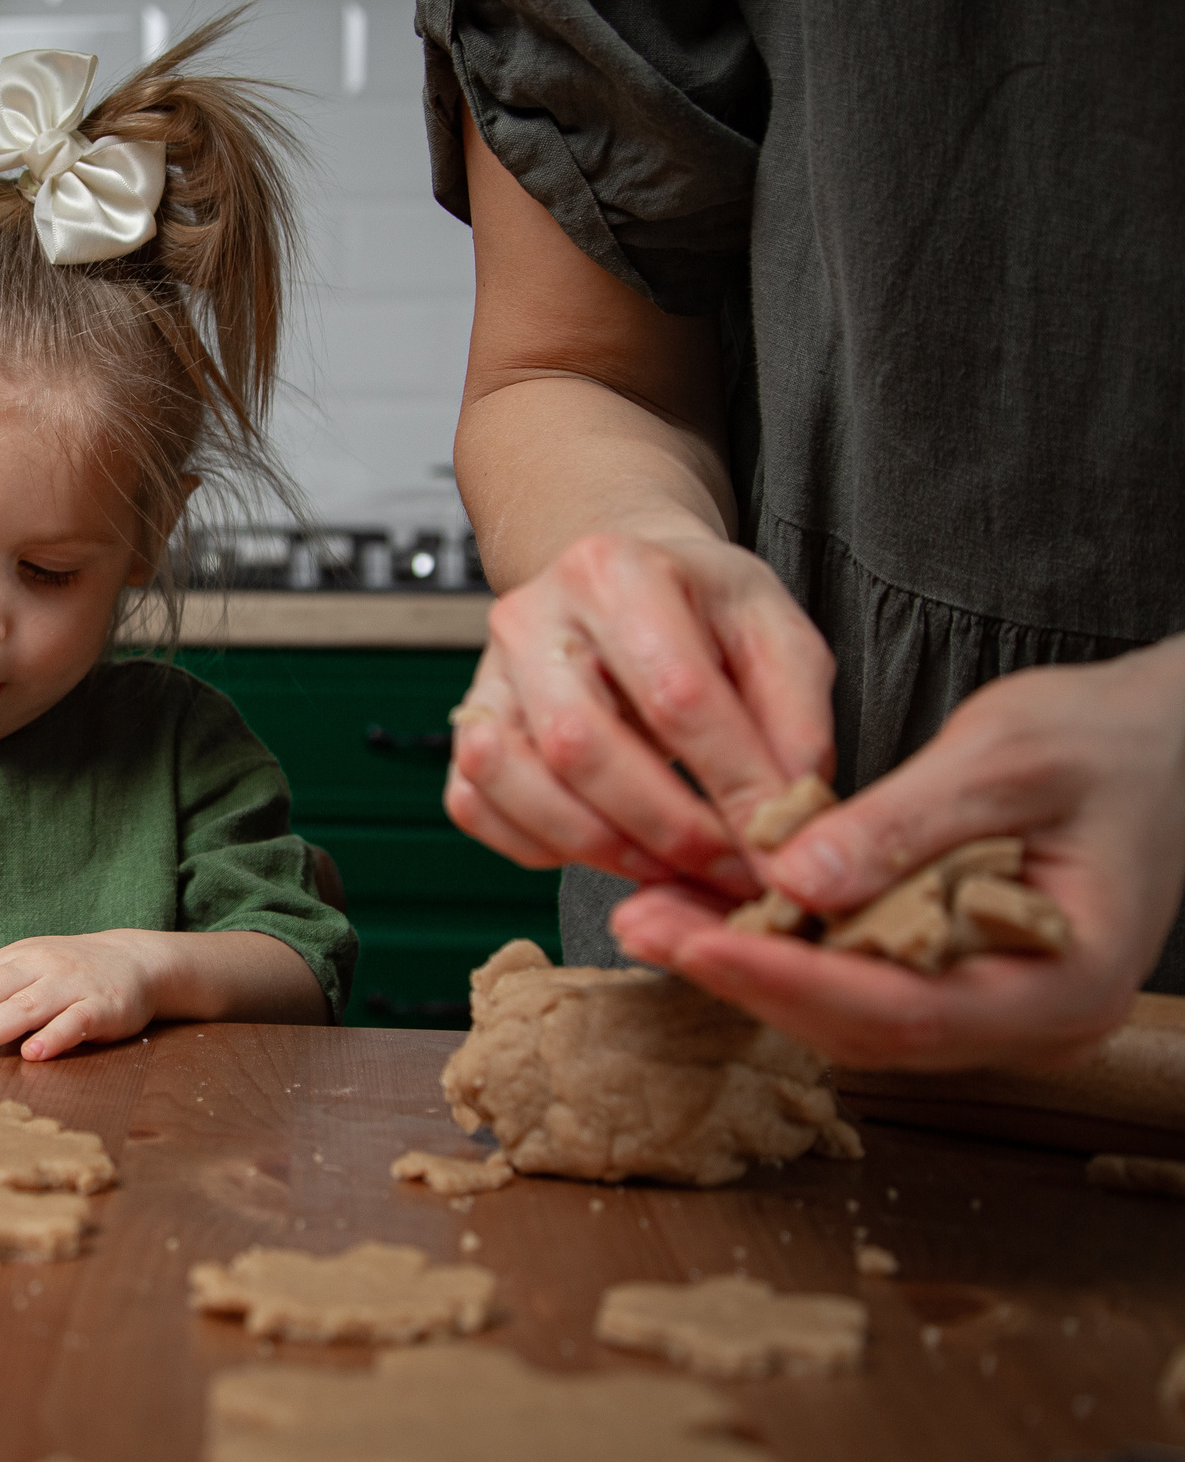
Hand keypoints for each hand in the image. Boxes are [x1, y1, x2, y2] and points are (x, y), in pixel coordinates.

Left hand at [0, 932, 164, 1061]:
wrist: (135, 961)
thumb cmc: (66, 971)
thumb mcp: (17, 969)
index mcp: (13, 960)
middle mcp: (38, 967)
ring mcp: (71, 985)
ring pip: (26, 1007)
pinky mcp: (103, 1006)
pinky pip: (76, 1022)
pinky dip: (55, 1036)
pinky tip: (34, 1054)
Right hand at [445, 531, 836, 897]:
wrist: (623, 583)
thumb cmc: (699, 609)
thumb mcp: (774, 632)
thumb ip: (796, 716)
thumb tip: (790, 810)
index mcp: (616, 572)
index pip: (675, 693)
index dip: (733, 781)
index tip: (779, 839)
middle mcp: (532, 616)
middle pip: (579, 745)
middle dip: (665, 828)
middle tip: (728, 870)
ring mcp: (484, 673)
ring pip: (511, 780)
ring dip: (599, 847)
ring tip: (670, 869)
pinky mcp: (464, 725)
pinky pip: (475, 806)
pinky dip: (539, 846)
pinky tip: (604, 846)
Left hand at [610, 638, 1184, 1070]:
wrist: (1158, 746)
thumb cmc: (1103, 744)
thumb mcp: (1009, 757)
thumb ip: (908, 823)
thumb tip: (796, 880)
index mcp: (1066, 982)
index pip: (908, 1009)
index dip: (793, 980)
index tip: (700, 940)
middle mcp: (1028, 1019)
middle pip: (863, 1027)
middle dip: (744, 977)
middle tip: (638, 924)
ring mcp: (988, 1008)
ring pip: (847, 1014)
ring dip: (745, 966)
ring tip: (646, 914)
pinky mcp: (950, 978)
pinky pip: (853, 981)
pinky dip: (777, 946)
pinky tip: (703, 906)